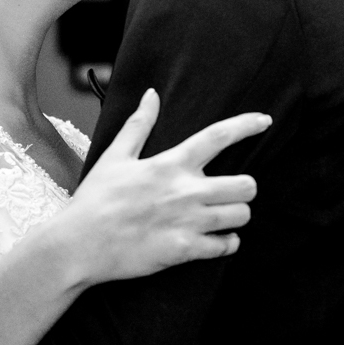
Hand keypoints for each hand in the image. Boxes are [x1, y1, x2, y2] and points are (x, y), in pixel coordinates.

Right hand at [59, 89, 266, 284]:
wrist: (78, 245)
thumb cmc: (95, 200)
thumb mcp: (115, 157)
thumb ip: (139, 125)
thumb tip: (152, 94)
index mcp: (171, 164)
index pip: (218, 136)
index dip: (247, 125)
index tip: (265, 121)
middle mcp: (185, 190)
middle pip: (246, 184)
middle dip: (245, 188)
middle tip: (232, 192)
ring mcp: (188, 221)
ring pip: (242, 215)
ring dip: (237, 216)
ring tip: (223, 217)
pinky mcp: (184, 250)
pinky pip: (227, 246)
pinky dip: (227, 244)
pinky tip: (217, 241)